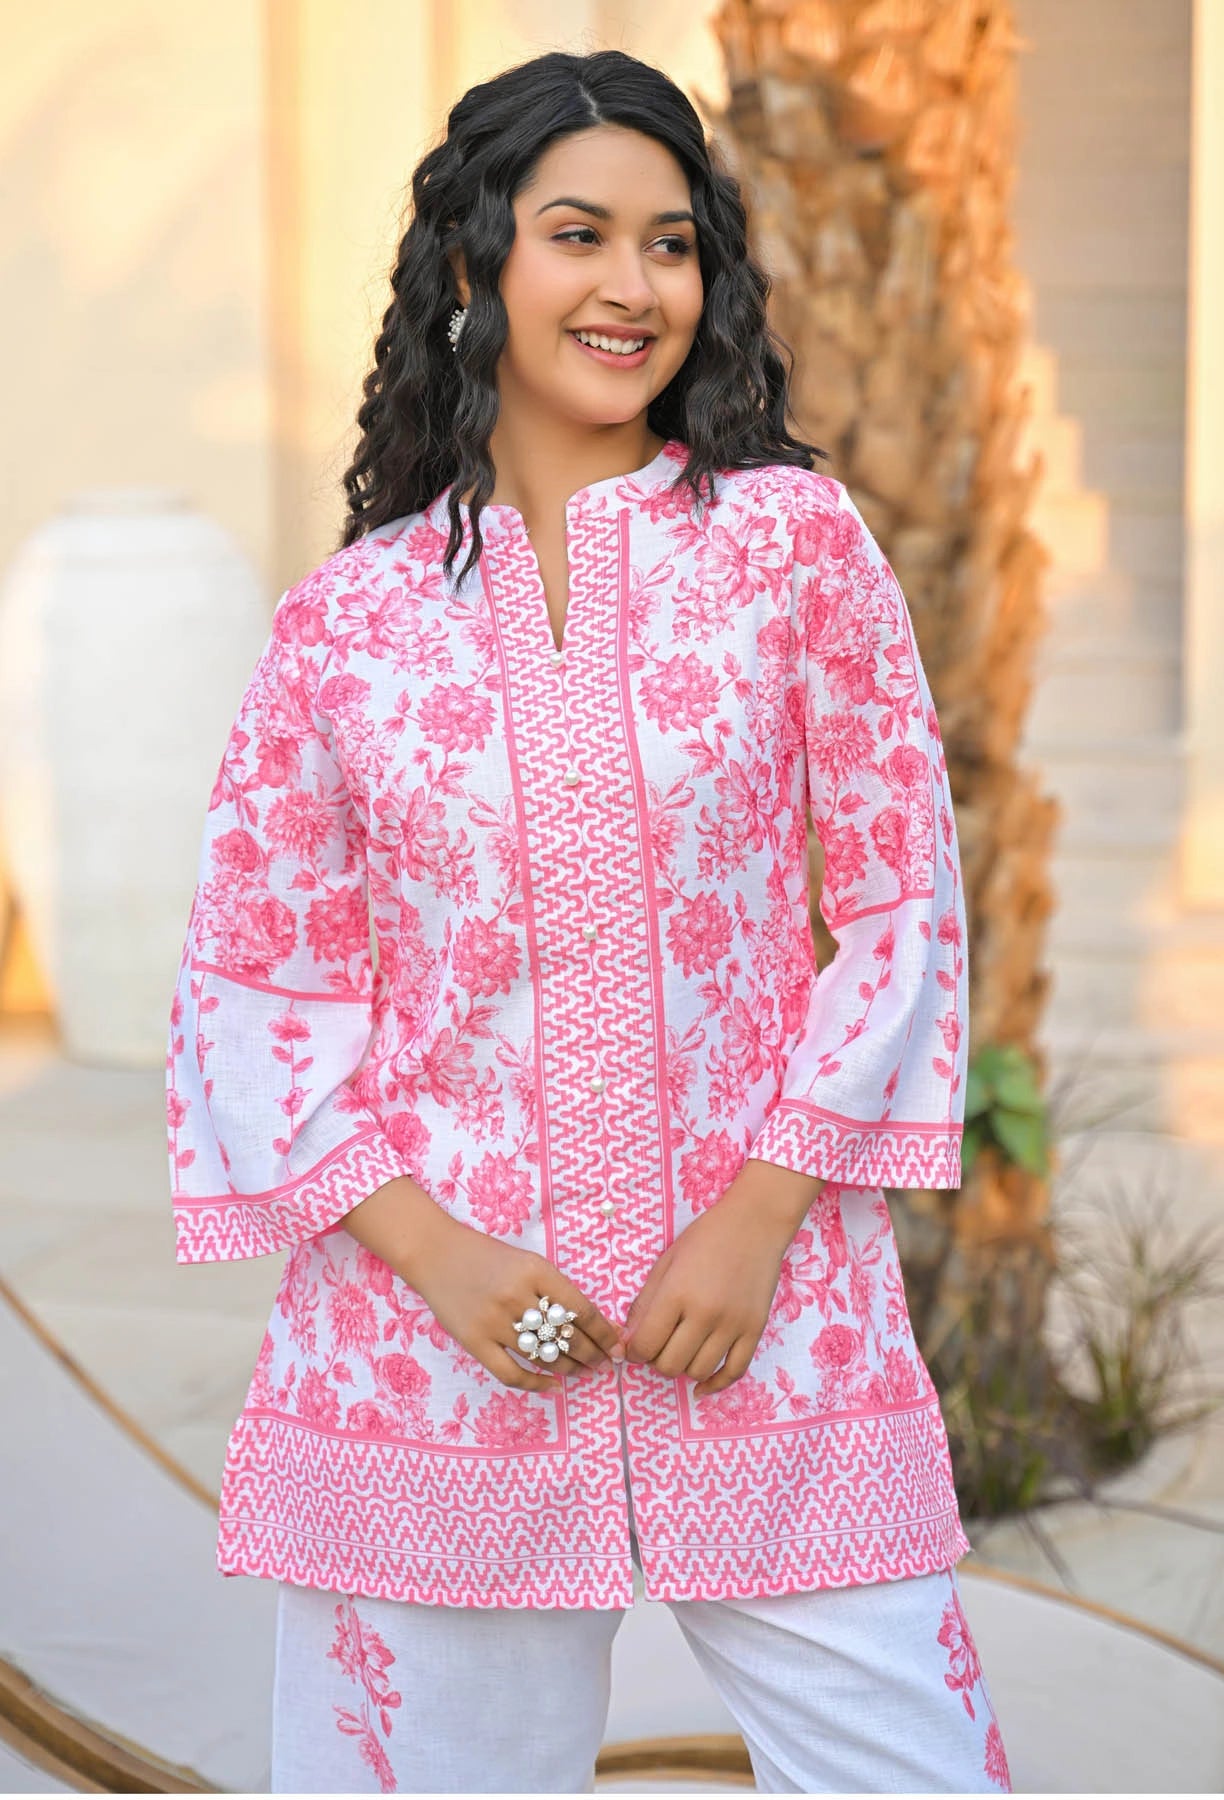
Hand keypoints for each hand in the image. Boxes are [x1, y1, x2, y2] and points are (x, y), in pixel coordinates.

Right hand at [343, 1174, 622, 1395]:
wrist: (436, 1254)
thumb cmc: (487, 1256)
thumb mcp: (527, 1261)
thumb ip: (555, 1289)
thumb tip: (590, 1323)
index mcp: (536, 1270)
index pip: (581, 1309)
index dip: (604, 1332)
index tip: (617, 1345)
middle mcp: (517, 1296)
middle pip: (566, 1336)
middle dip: (592, 1354)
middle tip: (604, 1362)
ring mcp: (494, 1321)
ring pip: (544, 1356)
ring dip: (569, 1368)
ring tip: (583, 1372)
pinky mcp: (474, 1342)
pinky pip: (511, 1373)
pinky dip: (535, 1384)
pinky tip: (552, 1386)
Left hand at [621, 1160, 822, 1396]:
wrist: (755, 1224)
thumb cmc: (706, 1237)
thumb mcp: (666, 1262)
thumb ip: (645, 1302)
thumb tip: (627, 1340)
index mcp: (677, 1293)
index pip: (645, 1345)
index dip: (633, 1352)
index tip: (634, 1347)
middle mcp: (705, 1314)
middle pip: (669, 1365)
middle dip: (656, 1361)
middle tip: (658, 1346)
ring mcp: (733, 1325)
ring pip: (698, 1372)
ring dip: (683, 1368)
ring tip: (681, 1351)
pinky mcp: (755, 1331)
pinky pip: (734, 1372)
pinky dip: (715, 1385)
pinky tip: (702, 1386)